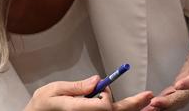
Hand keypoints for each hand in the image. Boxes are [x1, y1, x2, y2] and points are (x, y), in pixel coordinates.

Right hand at [24, 76, 152, 110]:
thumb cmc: (40, 107)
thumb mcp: (53, 91)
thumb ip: (76, 87)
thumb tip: (97, 81)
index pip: (104, 106)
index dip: (106, 95)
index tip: (102, 87)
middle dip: (132, 105)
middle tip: (148, 96)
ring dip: (125, 108)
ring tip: (142, 102)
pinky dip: (117, 110)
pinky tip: (128, 107)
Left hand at [147, 0, 188, 109]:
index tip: (179, 85)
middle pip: (187, 93)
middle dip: (172, 100)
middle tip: (155, 104)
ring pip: (179, 99)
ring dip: (165, 106)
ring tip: (146, 110)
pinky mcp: (184, 83)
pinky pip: (174, 96)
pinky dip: (163, 103)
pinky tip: (149, 108)